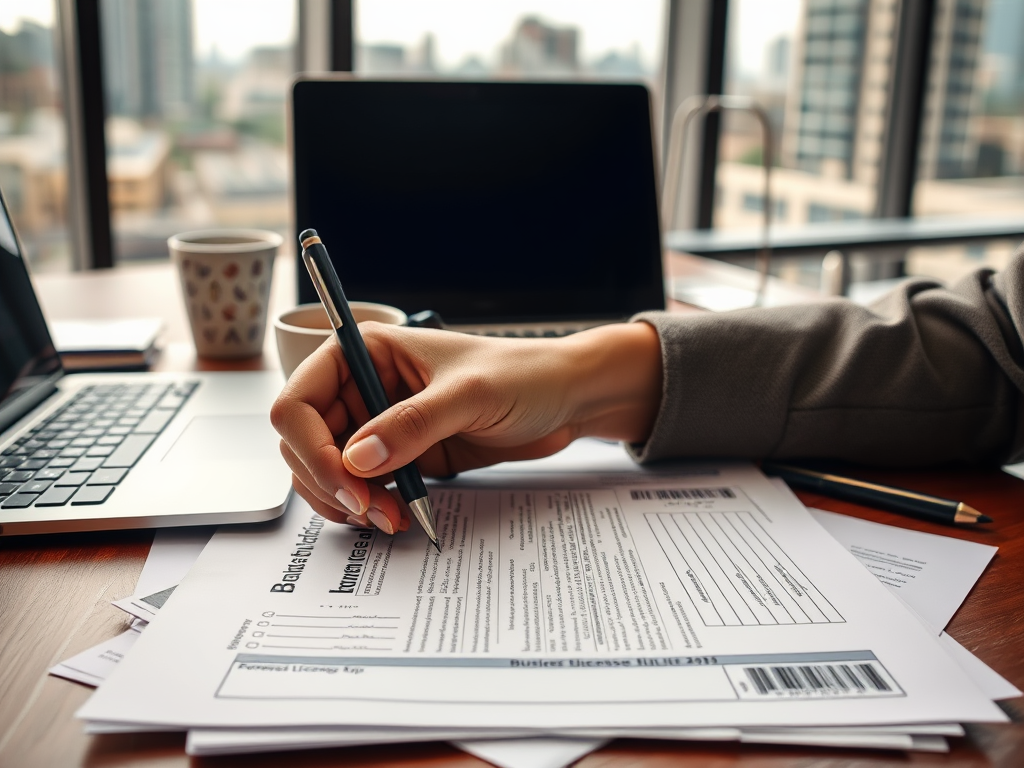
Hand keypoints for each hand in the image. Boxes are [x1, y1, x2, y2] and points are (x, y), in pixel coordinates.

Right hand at [270, 322, 661, 532]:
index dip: (310, 447)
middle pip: (304, 443)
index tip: (346, 483)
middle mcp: (363, 386)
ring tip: (390, 518)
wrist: (566, 400)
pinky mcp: (400, 456)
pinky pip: (363, 488)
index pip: (299, 401)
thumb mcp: (470, 394)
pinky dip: (368, 508)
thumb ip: (413, 424)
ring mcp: (380, 424)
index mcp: (365, 351)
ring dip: (347, 502)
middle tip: (371, 509)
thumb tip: (357, 460)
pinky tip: (398, 516)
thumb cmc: (525, 375)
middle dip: (328, 482)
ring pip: (327, 472)